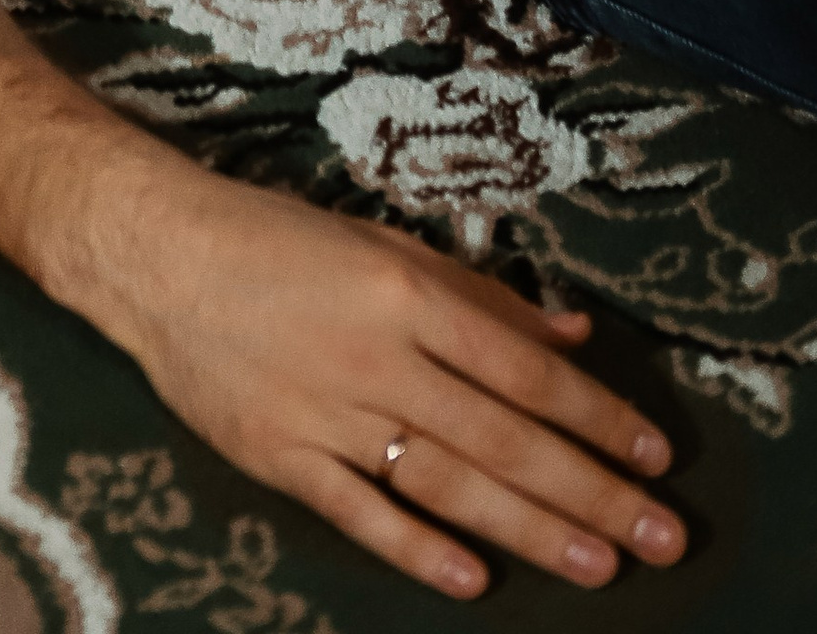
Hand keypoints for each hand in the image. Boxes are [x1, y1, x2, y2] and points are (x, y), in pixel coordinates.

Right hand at [50, 128, 684, 601]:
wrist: (156, 255)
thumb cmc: (275, 238)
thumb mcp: (381, 240)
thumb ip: (478, 295)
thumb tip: (570, 339)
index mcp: (403, 292)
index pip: (521, 369)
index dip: (595, 414)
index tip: (654, 453)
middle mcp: (374, 356)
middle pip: (501, 438)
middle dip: (590, 490)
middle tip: (661, 536)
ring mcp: (325, 413)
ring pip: (445, 483)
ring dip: (529, 529)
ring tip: (599, 567)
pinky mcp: (280, 457)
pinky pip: (359, 512)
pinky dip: (417, 548)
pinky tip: (472, 579)